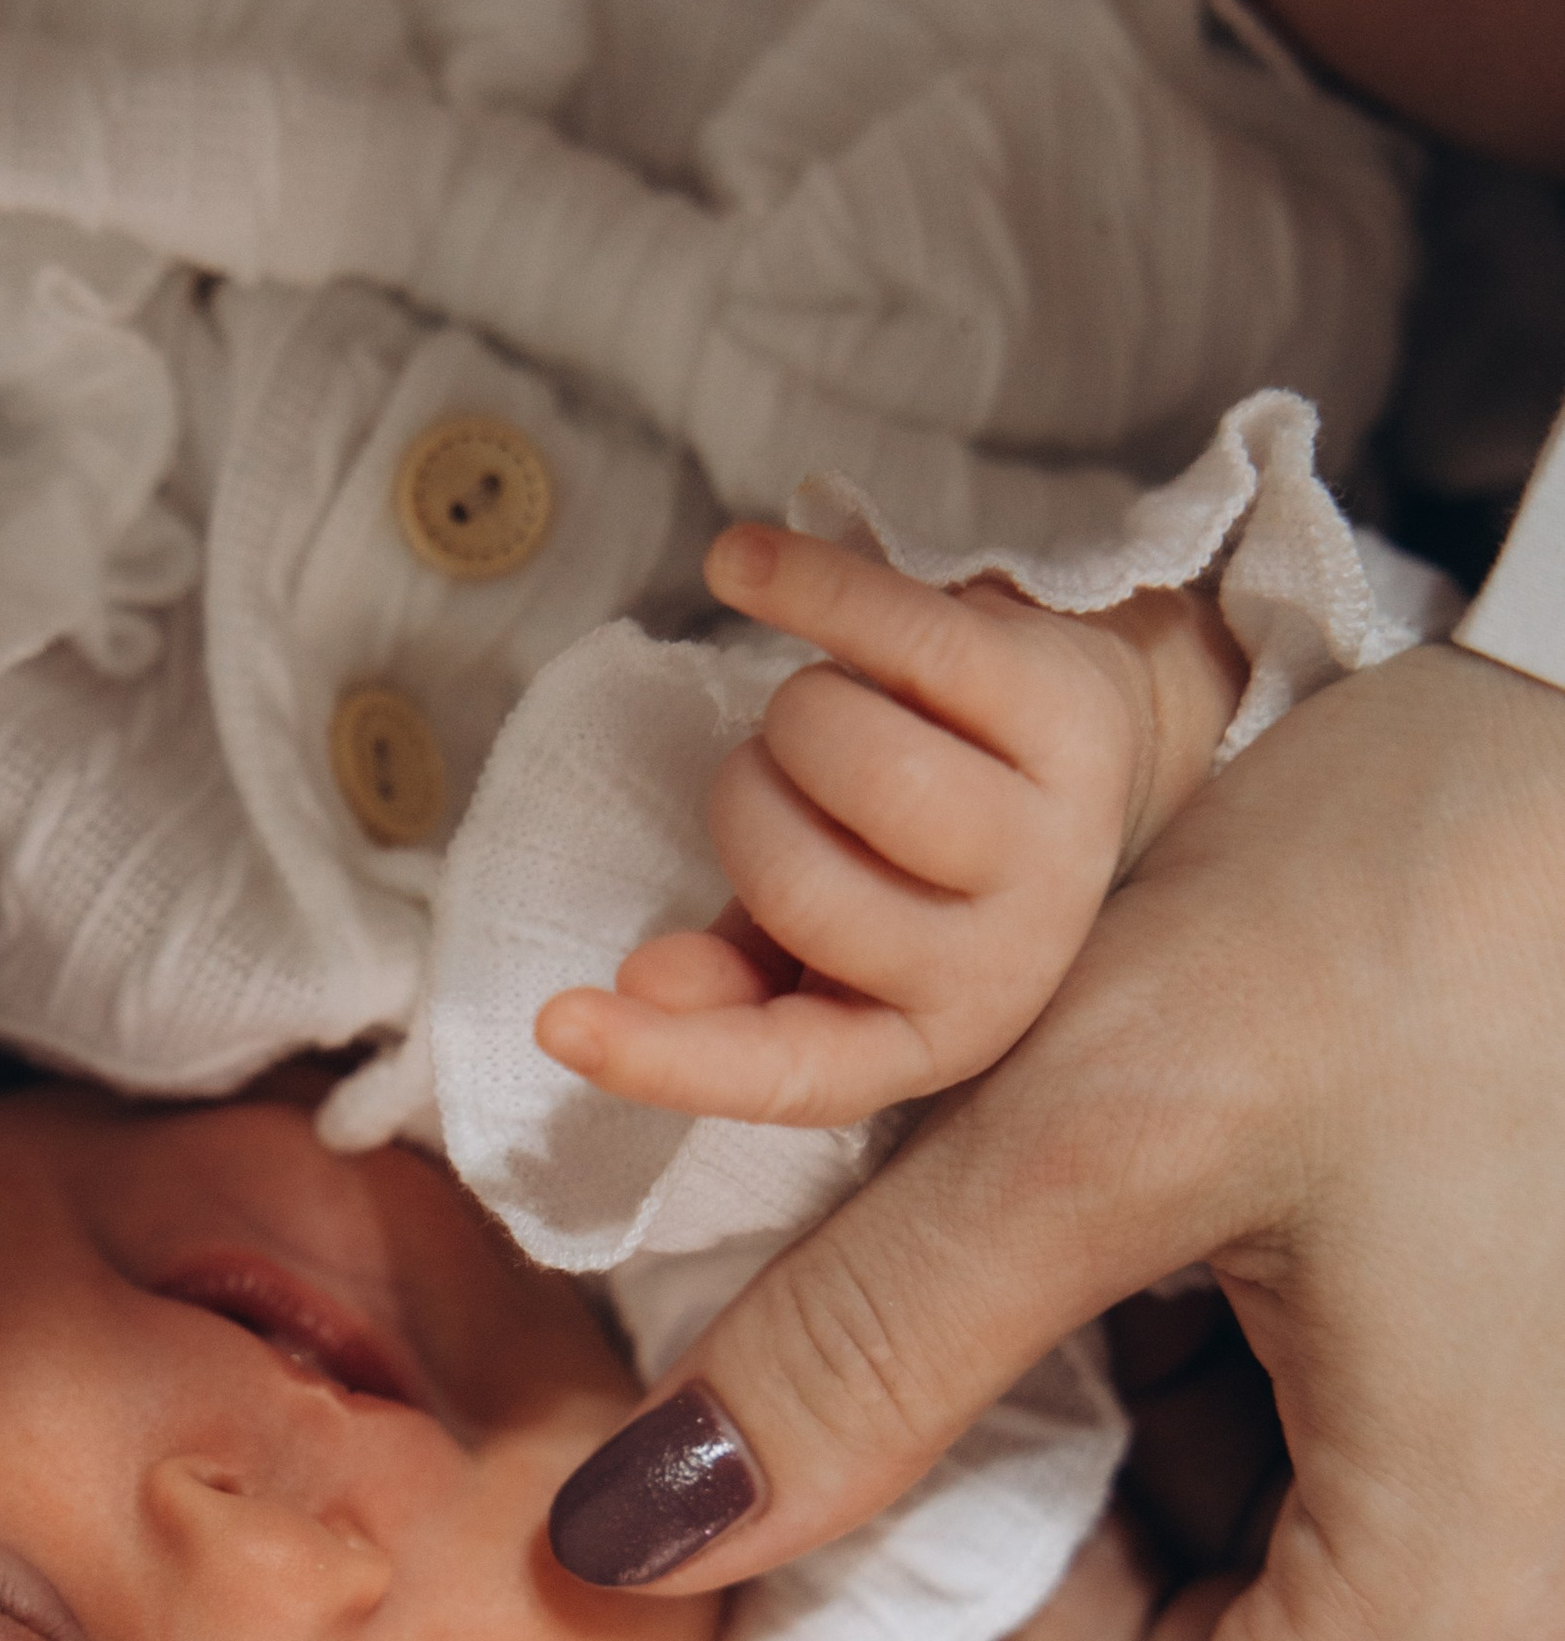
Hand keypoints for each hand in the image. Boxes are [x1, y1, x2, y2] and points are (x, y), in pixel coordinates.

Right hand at [534, 523, 1244, 1128]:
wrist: (1083, 751)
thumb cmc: (921, 854)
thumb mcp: (827, 937)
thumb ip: (736, 975)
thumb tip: (644, 989)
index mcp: (925, 1039)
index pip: (787, 1075)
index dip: (668, 1058)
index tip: (557, 1022)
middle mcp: (1004, 967)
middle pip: (793, 880)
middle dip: (747, 800)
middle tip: (780, 773)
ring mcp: (1051, 844)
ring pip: (850, 756)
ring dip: (797, 709)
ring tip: (828, 711)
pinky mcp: (1068, 716)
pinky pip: (904, 634)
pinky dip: (805, 587)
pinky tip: (740, 565)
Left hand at [545, 640, 1564, 1640]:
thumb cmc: (1487, 886)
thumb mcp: (1117, 1102)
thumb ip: (858, 1346)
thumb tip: (625, 1532)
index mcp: (1444, 1640)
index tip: (753, 1597)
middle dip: (954, 1599)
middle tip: (857, 1374)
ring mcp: (1530, 1568)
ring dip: (1051, 1484)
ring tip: (1027, 1249)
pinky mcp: (1521, 1466)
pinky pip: (1292, 1530)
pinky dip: (1165, 1416)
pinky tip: (1147, 1240)